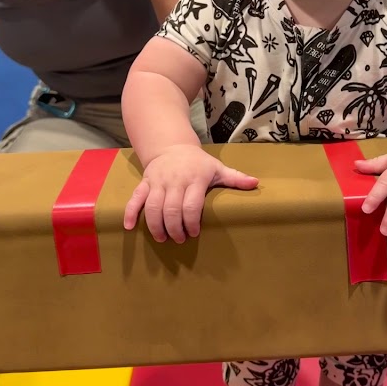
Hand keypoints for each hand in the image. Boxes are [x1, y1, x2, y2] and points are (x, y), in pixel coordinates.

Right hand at [123, 144, 258, 242]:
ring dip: (156, 225)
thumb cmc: (198, 162)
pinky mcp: (144, 183)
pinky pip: (135, 198)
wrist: (171, 145)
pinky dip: (130, 213)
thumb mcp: (217, 167)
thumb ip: (235, 177)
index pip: (191, 204)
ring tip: (162, 238)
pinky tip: (130, 228)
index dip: (191, 221)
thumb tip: (256, 184)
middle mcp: (174, 180)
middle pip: (171, 209)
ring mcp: (157, 182)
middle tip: (179, 240)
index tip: (194, 233)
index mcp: (194, 178)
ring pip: (153, 206)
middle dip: (175, 228)